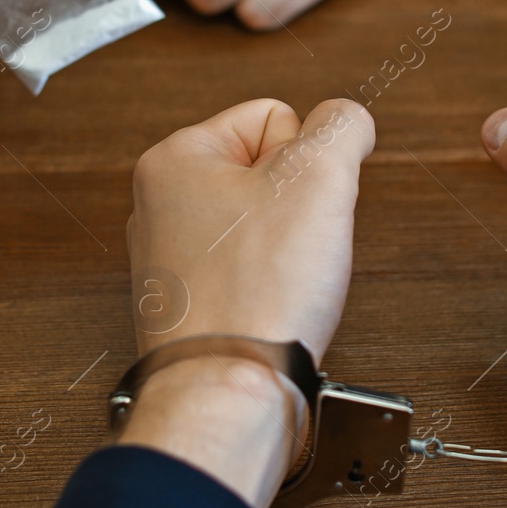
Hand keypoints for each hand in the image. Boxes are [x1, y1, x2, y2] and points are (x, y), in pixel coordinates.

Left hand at [125, 97, 375, 359]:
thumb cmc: (257, 294)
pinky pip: (252, 271)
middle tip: (292, 246)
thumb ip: (341, 126)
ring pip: (264, 224)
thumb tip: (346, 119)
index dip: (306, 159)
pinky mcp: (192, 304)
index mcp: (174, 159)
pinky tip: (274, 308)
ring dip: (290, 247)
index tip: (296, 205)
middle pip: (268, 170)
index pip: (274, 115)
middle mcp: (160, 205)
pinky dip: (274, 286)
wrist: (230, 392)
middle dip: (299, 204)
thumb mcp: (320, 178)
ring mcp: (173, 258)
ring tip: (284, 280)